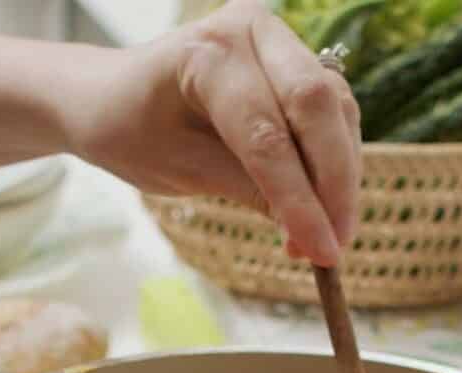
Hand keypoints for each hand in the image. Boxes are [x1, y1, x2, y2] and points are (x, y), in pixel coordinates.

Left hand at [69, 1, 361, 265]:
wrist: (118, 97)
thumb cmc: (136, 131)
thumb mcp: (184, 170)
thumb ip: (251, 192)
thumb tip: (311, 237)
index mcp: (210, 54)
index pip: (268, 135)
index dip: (300, 200)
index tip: (321, 252)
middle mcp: (253, 31)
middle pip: (318, 108)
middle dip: (335, 186)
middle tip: (334, 247)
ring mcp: (280, 43)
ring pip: (338, 111)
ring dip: (342, 180)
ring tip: (327, 238)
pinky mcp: (299, 64)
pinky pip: (336, 116)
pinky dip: (337, 165)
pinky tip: (324, 210)